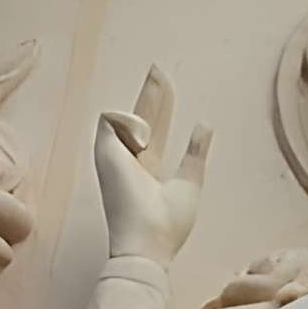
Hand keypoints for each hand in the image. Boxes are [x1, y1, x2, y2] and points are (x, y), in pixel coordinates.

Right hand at [92, 67, 214, 267]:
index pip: (155, 127)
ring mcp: (115, 155)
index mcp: (147, 168)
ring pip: (126, 116)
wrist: (148, 243)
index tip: (165, 83)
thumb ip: (195, 153)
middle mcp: (128, 159)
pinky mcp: (102, 151)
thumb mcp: (189, 183)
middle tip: (158, 65)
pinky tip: (141, 143)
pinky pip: (113, 117)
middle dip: (151, 90)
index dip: (161, 104)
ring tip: (150, 142)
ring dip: (144, 112)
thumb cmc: (167, 225)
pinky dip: (131, 123)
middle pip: (141, 115)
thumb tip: (205, 124)